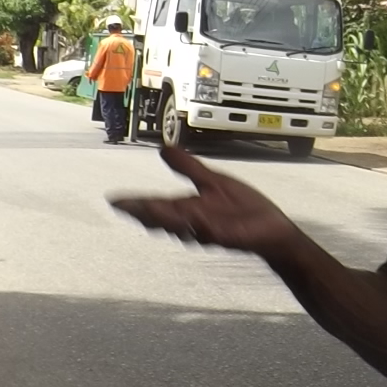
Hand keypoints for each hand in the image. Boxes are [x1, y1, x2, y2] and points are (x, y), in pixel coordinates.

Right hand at [108, 146, 300, 256]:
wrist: (272, 229)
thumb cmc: (244, 209)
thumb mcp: (213, 181)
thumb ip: (188, 168)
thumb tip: (163, 149)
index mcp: (190, 207)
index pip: (158, 205)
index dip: (137, 204)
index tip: (114, 200)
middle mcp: (195, 221)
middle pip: (164, 218)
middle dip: (145, 212)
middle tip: (124, 207)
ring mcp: (210, 230)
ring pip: (183, 226)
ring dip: (167, 220)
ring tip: (149, 210)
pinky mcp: (228, 237)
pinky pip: (211, 233)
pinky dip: (202, 230)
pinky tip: (194, 224)